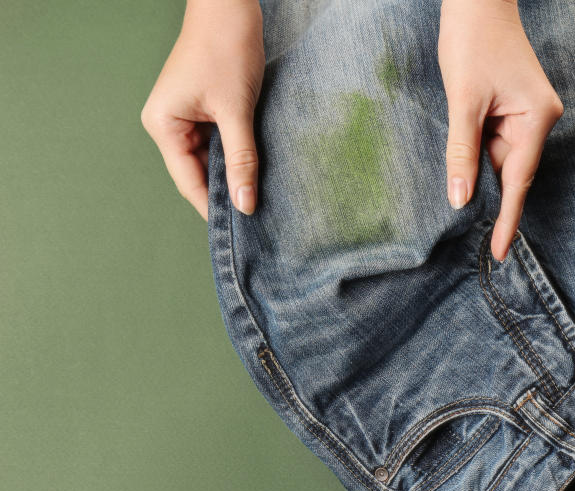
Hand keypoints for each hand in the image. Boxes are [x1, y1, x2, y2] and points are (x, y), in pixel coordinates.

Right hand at [140, 0, 264, 220]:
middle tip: (256, 217)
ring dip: (232, 174)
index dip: (213, 207)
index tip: (239, 231)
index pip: (188, 180)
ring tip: (259, 197)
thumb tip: (245, 203)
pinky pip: (218, 143)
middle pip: (198, 173)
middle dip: (225, 192)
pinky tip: (255, 169)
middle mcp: (167, 124)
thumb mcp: (237, 110)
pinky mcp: (202, 110)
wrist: (230, 8)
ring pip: (210, 160)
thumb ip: (242, 159)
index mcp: (163, 125)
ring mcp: (184, 117)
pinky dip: (235, 156)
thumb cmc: (226, 49)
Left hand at [438, 0, 563, 261]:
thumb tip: (460, 198)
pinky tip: (466, 130)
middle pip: (510, 169)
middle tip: (461, 185)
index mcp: (537, 119)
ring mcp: (530, 113)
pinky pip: (497, 139)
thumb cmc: (472, 42)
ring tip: (461, 124)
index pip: (519, 181)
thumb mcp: (462, 101)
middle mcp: (540, 119)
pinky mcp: (517, 107)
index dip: (507, 219)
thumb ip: (462, 152)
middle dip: (485, 179)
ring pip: (501, 155)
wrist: (477, 1)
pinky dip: (479, 144)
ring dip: (478, 155)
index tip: (500, 251)